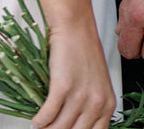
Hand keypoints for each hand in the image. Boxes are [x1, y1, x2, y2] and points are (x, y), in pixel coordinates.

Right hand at [33, 14, 115, 128]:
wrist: (75, 25)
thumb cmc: (84, 49)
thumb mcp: (98, 83)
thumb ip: (93, 105)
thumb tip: (76, 124)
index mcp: (108, 104)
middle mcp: (97, 103)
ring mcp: (80, 96)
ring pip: (60, 128)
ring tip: (41, 128)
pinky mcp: (63, 87)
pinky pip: (48, 114)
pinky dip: (40, 121)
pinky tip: (36, 122)